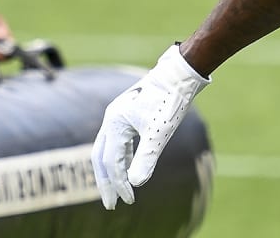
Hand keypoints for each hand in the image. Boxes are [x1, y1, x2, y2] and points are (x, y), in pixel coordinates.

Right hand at [92, 44, 210, 208]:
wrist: (179, 74)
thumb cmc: (170, 101)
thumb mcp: (160, 132)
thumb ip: (146, 157)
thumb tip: (135, 183)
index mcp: (114, 123)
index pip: (111, 161)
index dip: (118, 183)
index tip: (128, 200)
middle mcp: (111, 118)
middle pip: (100, 157)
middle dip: (105, 182)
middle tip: (111, 204)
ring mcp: (117, 115)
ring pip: (107, 149)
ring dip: (112, 171)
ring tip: (119, 190)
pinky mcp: (127, 114)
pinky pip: (116, 141)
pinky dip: (119, 158)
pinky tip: (127, 167)